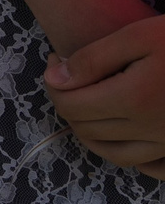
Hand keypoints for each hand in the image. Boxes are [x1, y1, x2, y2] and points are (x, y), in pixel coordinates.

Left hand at [47, 13, 164, 176]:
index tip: (57, 59)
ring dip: (88, 132)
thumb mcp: (138, 37)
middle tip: (66, 74)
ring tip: (84, 102)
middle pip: (86, 129)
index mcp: (133, 100)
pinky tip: (122, 132)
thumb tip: (56, 79)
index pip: (71, 105)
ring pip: (112, 153)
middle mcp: (149, 130)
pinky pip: (148, 166)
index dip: (53, 82)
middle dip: (65, 102)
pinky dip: (126, 154)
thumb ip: (94, 59)